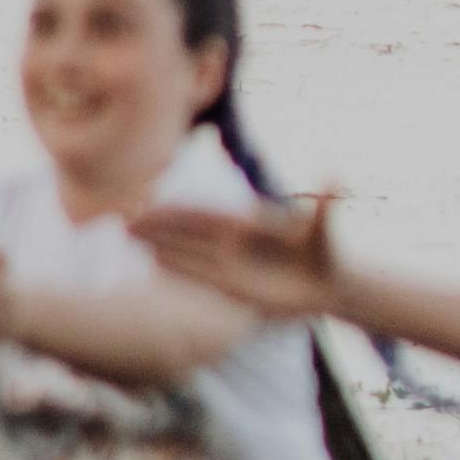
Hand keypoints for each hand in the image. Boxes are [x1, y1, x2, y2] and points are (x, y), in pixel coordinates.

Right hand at [133, 184, 343, 320]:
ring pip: (186, 252)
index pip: (203, 216)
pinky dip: (174, 270)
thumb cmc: (326, 250)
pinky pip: (197, 276)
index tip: (149, 206)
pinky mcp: (233, 286)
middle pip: (185, 232)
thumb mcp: (324, 228)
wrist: (329, 282)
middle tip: (121, 219)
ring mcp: (229, 263)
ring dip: (158, 246)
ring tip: (127, 237)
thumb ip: (325, 204)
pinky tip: (153, 264)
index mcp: (246, 222)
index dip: (176, 212)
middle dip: (155, 226)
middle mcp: (231, 241)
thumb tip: (338, 173)